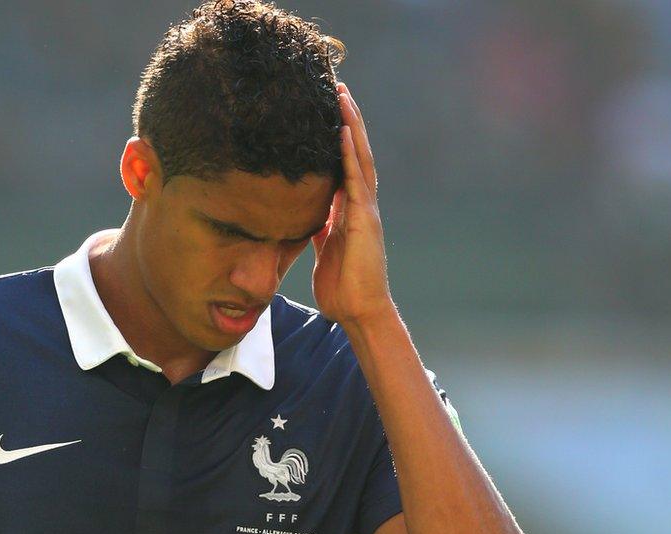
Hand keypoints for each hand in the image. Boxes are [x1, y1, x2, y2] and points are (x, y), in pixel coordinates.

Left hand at [312, 83, 394, 324]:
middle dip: (346, 119)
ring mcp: (366, 210)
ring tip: (341, 95)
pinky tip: (343, 132)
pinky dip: (351, 155)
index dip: (337, 135)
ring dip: (351, 126)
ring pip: (360, 158)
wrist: (358, 311)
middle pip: (355, 152)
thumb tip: (304, 214)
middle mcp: (360, 204)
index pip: (343, 163)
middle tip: (335, 86)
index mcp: (349, 210)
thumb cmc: (341, 285)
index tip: (326, 108)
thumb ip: (318, 227)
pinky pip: (357, 181)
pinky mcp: (365, 220)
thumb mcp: (323, 248)